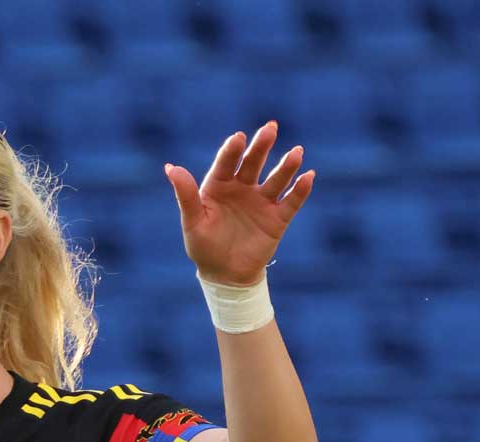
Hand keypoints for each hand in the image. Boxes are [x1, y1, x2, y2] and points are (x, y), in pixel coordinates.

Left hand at [166, 121, 314, 286]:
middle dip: (261, 146)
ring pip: (276, 179)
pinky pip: (291, 201)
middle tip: (270, 128)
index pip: (226, 163)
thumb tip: (171, 167)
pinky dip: (300, 190)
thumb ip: (186, 195)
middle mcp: (242, 189)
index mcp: (218, 186)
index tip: (238, 138)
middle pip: (253, 163)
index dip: (232, 150)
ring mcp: (261, 202)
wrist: (225, 275)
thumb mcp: (193, 222)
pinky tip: (308, 176)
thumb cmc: (204, 247)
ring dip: (286, 166)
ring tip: (296, 152)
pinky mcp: (278, 218)